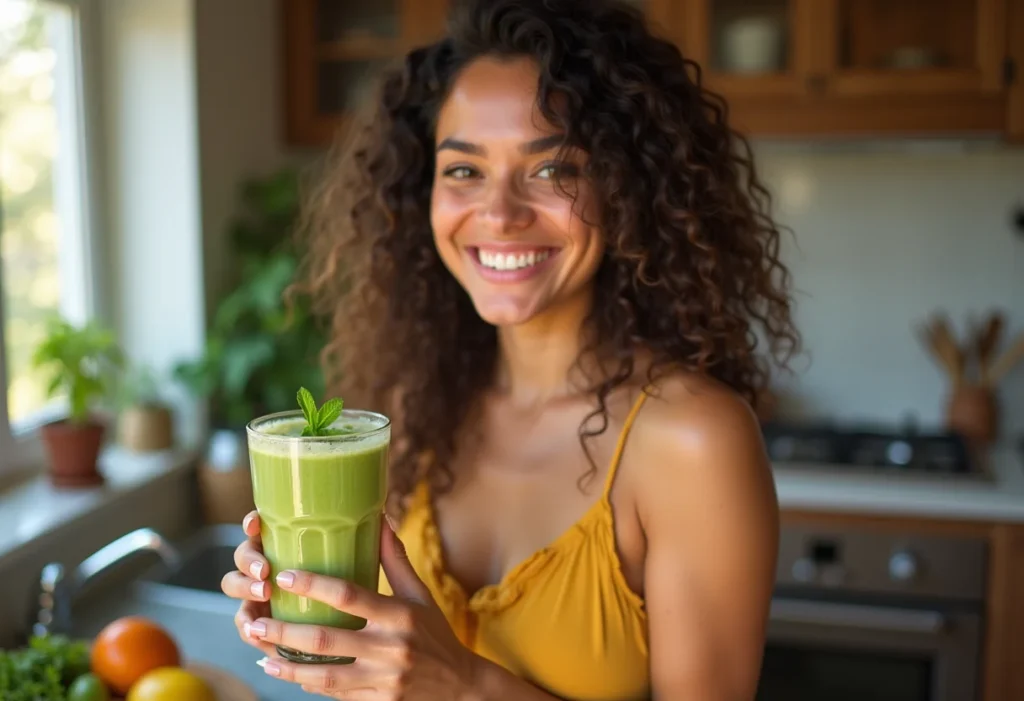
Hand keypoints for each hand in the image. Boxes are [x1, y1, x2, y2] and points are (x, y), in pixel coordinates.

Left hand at [224, 512, 479, 699]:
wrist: (460, 687)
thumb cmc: (435, 634)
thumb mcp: (420, 595)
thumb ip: (395, 560)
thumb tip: (380, 519)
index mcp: (400, 615)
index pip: (349, 595)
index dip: (313, 585)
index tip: (284, 576)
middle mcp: (391, 647)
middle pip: (326, 639)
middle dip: (284, 632)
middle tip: (253, 622)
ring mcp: (384, 679)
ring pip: (324, 674)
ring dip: (287, 665)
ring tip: (260, 652)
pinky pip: (335, 694)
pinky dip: (307, 684)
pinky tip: (286, 674)